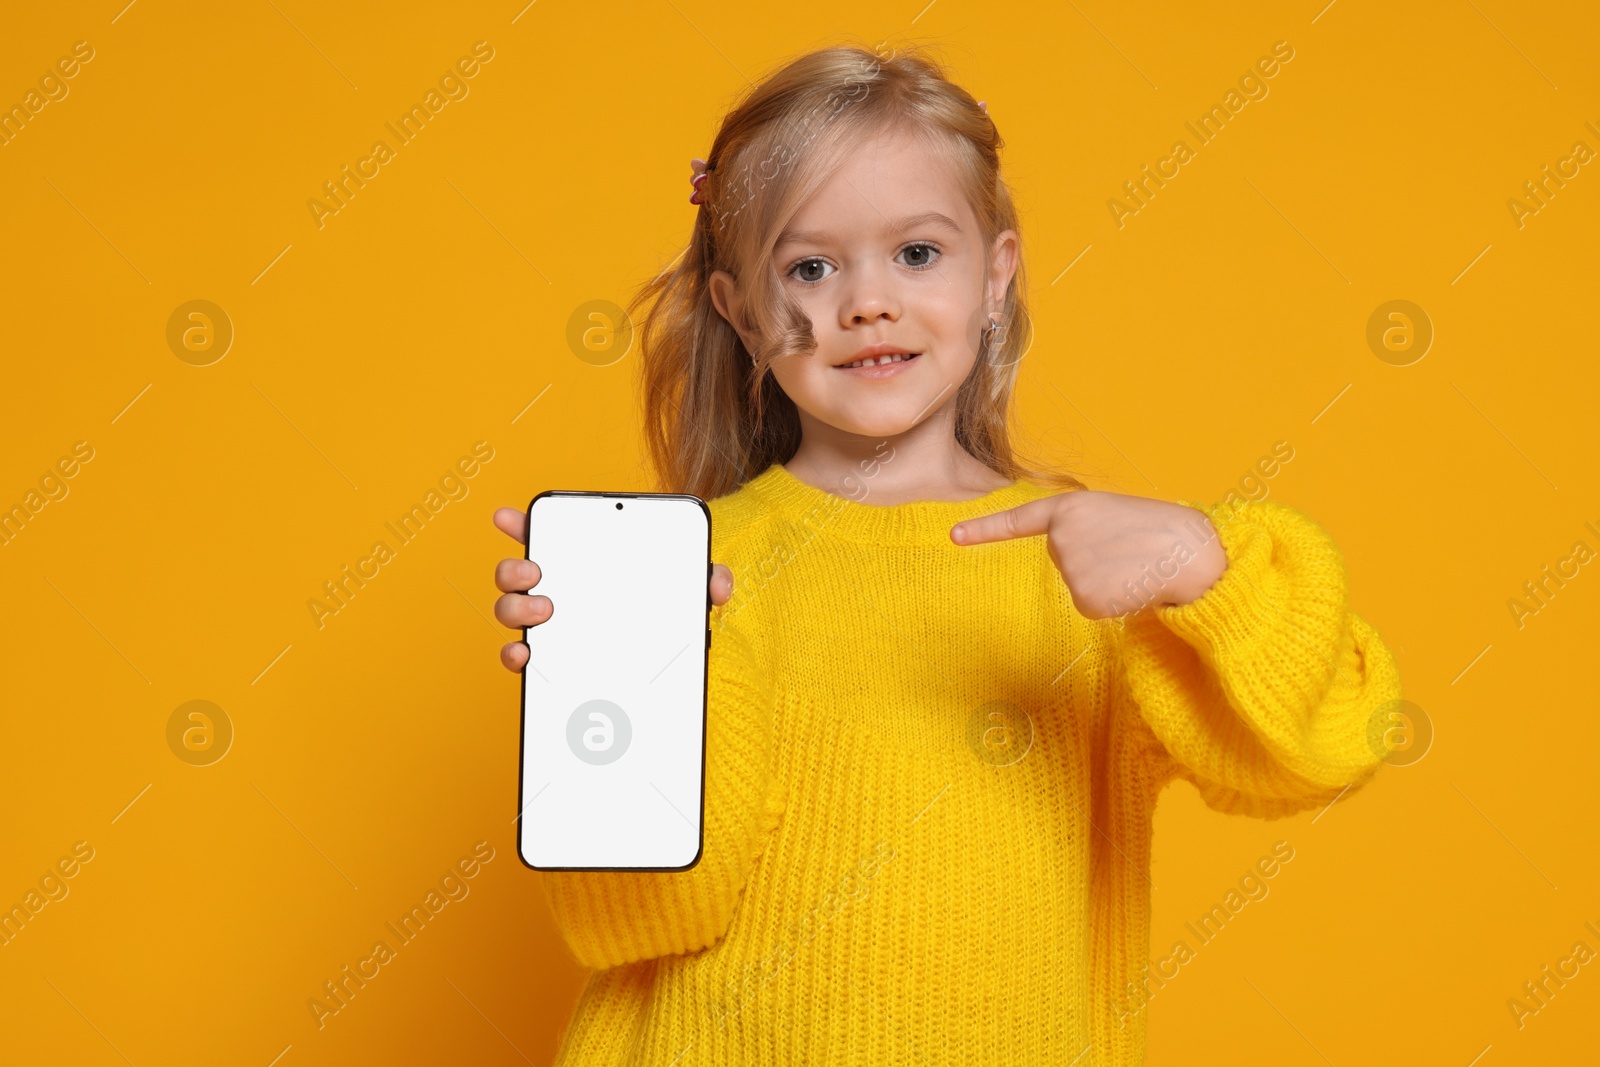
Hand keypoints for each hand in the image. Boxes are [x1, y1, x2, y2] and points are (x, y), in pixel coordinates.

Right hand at [491, 506, 734, 672]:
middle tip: (538, 573)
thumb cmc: (664, 611)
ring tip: (544, 612)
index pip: (545, 535)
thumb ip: (706, 579)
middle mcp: (556, 591)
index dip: (522, 523)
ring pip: (510, 611)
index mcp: (583, 564)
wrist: (659, 662)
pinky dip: (514, 656)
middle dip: (515, 568)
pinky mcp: (547, 660)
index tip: (508, 516)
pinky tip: (527, 656)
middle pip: (515, 573)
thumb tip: (719, 586)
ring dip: (515, 608)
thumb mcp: (687, 590)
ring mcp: (547, 625)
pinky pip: (518, 656)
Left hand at [949, 490, 1226, 619]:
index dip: (984, 529)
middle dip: (1094, 559)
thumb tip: (1080, 568)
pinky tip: (1132, 585)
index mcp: (1070, 507)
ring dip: (1106, 581)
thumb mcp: (1114, 515)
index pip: (1019, 520)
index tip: (953, 536)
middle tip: (1128, 548)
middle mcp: (1061, 537)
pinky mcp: (1083, 598)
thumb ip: (1084, 531)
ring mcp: (1069, 568)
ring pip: (1078, 585)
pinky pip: (1090, 605)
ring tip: (1134, 564)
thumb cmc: (1161, 530)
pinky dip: (1112, 601)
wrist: (1192, 552)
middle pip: (1064, 560)